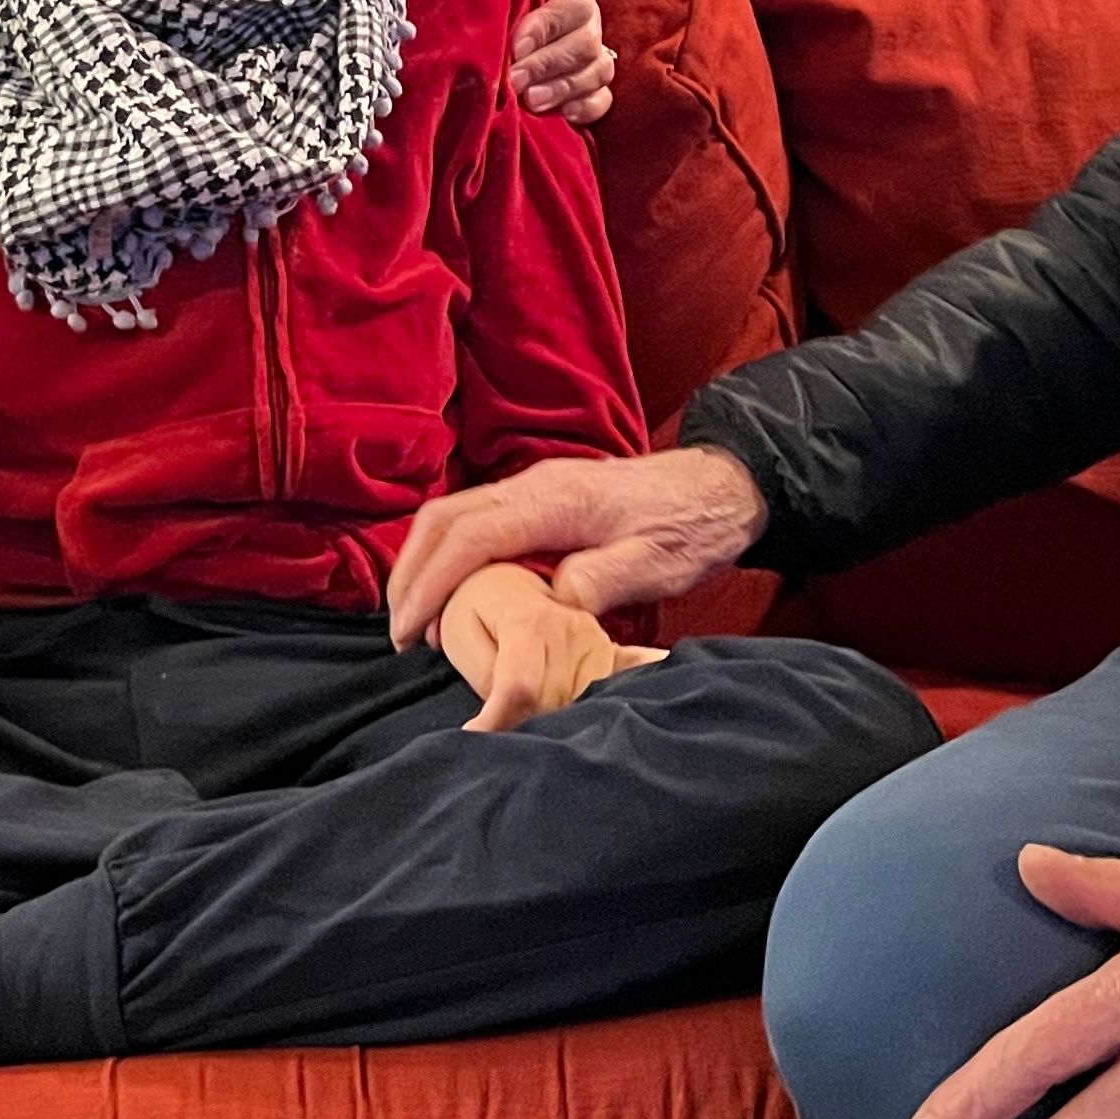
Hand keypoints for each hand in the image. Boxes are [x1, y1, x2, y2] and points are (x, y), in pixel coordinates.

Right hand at [385, 446, 768, 646]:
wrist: (719, 486)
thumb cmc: (691, 528)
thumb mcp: (659, 563)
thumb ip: (606, 580)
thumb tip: (553, 602)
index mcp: (556, 501)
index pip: (470, 538)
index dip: (431, 585)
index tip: (409, 632)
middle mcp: (533, 486)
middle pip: (443, 519)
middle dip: (410, 573)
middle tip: (399, 633)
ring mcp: (533, 487)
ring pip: (453, 515)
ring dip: (424, 562)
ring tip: (417, 620)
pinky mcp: (540, 497)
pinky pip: (475, 519)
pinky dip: (449, 554)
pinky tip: (454, 593)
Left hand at [437, 562, 665, 729]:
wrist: (503, 581)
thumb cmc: (474, 613)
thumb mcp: (462, 641)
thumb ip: (487, 680)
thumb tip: (501, 724)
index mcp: (528, 621)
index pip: (521, 689)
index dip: (497, 722)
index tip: (476, 739)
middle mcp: (571, 628)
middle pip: (557, 703)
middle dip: (527, 725)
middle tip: (503, 734)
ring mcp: (597, 640)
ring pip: (589, 703)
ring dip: (563, 723)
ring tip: (539, 729)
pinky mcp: (612, 651)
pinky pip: (636, 672)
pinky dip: (640, 687)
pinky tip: (664, 704)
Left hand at [505, 0, 617, 125]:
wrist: (500, 19)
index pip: (572, 4)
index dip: (547, 27)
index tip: (515, 45)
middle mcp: (588, 20)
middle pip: (585, 43)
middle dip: (549, 64)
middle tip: (515, 80)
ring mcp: (594, 54)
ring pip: (596, 72)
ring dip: (563, 88)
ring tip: (530, 101)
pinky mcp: (592, 87)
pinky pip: (602, 100)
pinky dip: (587, 107)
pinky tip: (565, 114)